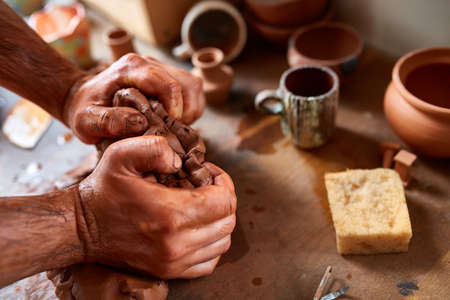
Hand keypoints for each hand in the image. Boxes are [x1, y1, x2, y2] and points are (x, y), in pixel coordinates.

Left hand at [63, 54, 204, 143]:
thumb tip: (140, 123)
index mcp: (132, 68)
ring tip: (171, 126)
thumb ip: (108, 122)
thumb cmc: (85, 110)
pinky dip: (189, 109)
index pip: (169, 86)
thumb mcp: (86, 121)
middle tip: (169, 130)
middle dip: (185, 113)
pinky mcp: (167, 75)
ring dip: (190, 111)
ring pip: (193, 87)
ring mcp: (160, 67)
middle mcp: (149, 63)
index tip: (166, 130)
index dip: (175, 111)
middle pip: (188, 85)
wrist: (83, 97)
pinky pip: (191, 90)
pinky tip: (172, 121)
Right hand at [76, 136, 235, 278]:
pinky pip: (210, 261)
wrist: (81, 228)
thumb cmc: (104, 190)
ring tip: (202, 204)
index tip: (207, 172)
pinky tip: (198, 227)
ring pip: (222, 242)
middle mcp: (177, 244)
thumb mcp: (121, 154)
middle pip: (227, 222)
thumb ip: (155, 147)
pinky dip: (212, 243)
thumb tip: (181, 162)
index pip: (225, 202)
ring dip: (219, 220)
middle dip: (223, 198)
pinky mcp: (169, 272)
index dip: (223, 181)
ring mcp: (174, 262)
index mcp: (170, 215)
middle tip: (206, 185)